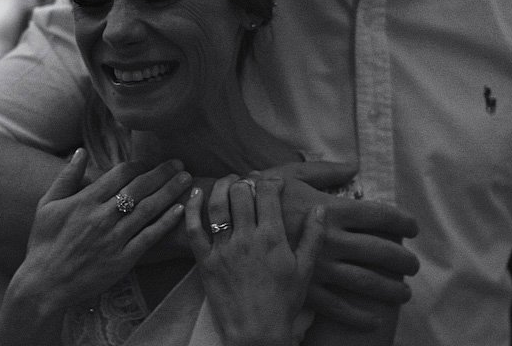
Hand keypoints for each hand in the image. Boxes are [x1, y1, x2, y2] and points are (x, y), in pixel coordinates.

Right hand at [11, 149, 189, 314]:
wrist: (44, 284)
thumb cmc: (44, 243)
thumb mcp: (47, 205)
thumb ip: (66, 177)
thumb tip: (80, 151)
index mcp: (85, 200)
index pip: (120, 174)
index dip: (139, 165)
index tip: (150, 162)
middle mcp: (103, 217)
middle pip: (140, 188)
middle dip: (162, 173)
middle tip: (179, 163)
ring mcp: (114, 239)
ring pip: (149, 210)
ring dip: (170, 192)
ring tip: (187, 180)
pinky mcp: (123, 260)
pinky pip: (149, 237)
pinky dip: (166, 223)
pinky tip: (180, 211)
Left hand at [186, 175, 324, 345]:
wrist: (256, 333)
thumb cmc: (282, 304)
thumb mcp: (304, 271)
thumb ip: (313, 237)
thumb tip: (319, 208)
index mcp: (272, 239)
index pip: (267, 194)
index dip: (269, 181)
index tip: (272, 181)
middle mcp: (246, 239)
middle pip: (240, 193)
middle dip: (245, 182)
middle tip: (247, 182)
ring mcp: (223, 249)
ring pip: (217, 205)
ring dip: (221, 186)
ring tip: (227, 181)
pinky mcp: (204, 261)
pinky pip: (193, 228)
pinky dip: (192, 208)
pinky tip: (195, 193)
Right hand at [262, 162, 419, 328]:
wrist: (225, 223)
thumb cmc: (258, 194)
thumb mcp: (290, 174)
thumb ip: (324, 171)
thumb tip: (354, 167)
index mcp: (330, 210)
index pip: (380, 215)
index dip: (403, 221)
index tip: (413, 227)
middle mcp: (330, 239)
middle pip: (381, 252)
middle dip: (404, 260)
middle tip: (413, 265)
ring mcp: (319, 266)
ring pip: (366, 282)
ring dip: (391, 290)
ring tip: (403, 292)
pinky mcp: (304, 287)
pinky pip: (338, 306)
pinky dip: (359, 315)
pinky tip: (374, 319)